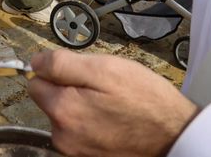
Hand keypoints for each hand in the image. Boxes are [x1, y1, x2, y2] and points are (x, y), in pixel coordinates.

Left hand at [27, 50, 198, 156]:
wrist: (175, 135)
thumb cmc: (145, 100)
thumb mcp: (105, 68)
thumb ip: (62, 64)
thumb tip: (35, 62)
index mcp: (63, 110)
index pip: (35, 82)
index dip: (57, 72)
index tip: (82, 73)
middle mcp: (63, 136)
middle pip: (50, 101)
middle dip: (69, 90)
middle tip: (103, 89)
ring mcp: (76, 151)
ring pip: (66, 117)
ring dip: (82, 108)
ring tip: (111, 106)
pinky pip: (80, 133)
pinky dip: (92, 125)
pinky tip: (113, 121)